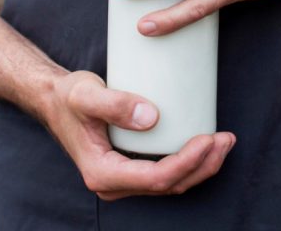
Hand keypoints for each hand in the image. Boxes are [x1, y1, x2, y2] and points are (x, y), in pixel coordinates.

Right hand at [43, 70, 236, 200]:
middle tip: (226, 138)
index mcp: (102, 174)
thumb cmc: (68, 97)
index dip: (187, 163)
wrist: (54, 100)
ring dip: (201, 166)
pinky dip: (189, 161)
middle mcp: (113, 184)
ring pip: (171, 183)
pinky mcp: (130, 169)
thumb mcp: (85, 94)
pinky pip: (166, 173)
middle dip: (204, 165)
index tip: (208, 138)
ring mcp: (123, 179)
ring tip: (224, 140)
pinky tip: (204, 143)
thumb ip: (114, 103)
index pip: (155, 179)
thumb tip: (151, 117)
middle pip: (169, 185)